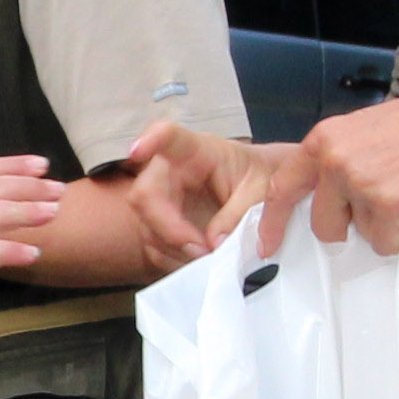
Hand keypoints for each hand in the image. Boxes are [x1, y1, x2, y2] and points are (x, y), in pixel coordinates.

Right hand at [120, 120, 279, 273]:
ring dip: (175, 251)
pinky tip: (198, 261)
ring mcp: (161, 197)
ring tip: (207, 259)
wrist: (258, 189)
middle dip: (169, 229)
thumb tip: (214, 243)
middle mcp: (169, 170)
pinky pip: (155, 246)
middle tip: (201, 250)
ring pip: (146, 226)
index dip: (150, 141)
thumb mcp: (261, 190)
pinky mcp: (160, 223)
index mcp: (196, 150)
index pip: (169, 137)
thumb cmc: (257, 177)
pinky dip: (175, 261)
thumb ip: (239, 213)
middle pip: (146, 195)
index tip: (137, 151)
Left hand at [254, 90, 398, 256]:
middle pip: (321, 223)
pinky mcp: (387, 207)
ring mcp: (360, 184)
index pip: (283, 188)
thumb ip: (340, 156)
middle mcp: (335, 161)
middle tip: (379, 206)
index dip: (273, 221)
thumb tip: (323, 195)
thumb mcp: (369, 129)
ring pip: (358, 233)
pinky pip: (384, 242)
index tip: (266, 244)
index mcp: (326, 140)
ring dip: (380, 225)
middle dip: (345, 226)